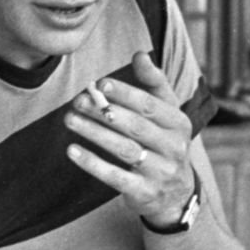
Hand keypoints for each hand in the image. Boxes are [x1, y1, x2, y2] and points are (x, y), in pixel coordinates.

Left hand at [63, 51, 196, 227]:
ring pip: (124, 149)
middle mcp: (174, 147)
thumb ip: (154, 84)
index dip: (125, 93)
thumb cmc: (164, 144)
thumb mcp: (167, 114)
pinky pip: (116, 177)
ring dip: (95, 133)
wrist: (177, 195)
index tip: (99, 84)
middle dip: (105, 112)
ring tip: (70, 119)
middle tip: (78, 100)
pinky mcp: (144, 192)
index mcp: (179, 123)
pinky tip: (73, 151)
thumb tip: (139, 54)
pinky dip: (93, 164)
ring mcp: (161, 172)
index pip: (150, 105)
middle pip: (136, 126)